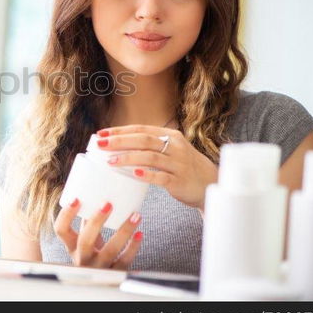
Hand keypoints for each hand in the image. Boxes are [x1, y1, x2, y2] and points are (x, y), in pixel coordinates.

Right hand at [54, 198, 142, 268]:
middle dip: (96, 221)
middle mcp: (83, 259)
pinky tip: (139, 234)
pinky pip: (125, 260)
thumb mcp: (86, 240)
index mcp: (72, 247)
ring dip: (123, 231)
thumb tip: (95, 194)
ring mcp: (99, 268)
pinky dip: (133, 247)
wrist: (101, 282)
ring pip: (110, 251)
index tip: (76, 199)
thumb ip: (88, 221)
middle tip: (108, 204)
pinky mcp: (115, 274)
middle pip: (85, 241)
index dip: (66, 215)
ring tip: (135, 215)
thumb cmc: (94, 255)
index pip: (61, 230)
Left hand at [96, 125, 218, 209]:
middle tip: (100, 144)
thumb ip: (149, 146)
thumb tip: (117, 146)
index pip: (140, 130)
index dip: (119, 131)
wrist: (211, 183)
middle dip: (119, 141)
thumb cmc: (183, 166)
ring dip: (129, 158)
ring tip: (110, 160)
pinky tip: (134, 174)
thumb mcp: (170, 150)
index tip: (100, 134)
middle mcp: (175, 146)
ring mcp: (179, 163)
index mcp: (170, 135)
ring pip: (151, 157)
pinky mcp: (180, 181)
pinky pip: (162, 177)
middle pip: (143, 140)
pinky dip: (147, 175)